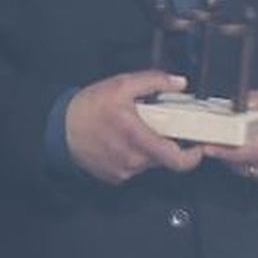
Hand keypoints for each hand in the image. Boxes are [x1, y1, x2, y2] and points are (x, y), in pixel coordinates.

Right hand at [66, 71, 203, 183]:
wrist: (59, 129)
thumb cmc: (88, 108)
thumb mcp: (121, 85)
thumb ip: (153, 81)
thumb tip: (179, 82)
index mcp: (137, 137)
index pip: (176, 159)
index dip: (193, 157)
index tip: (198, 148)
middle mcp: (133, 159)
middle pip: (163, 156)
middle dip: (165, 142)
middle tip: (158, 127)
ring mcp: (123, 170)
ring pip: (148, 161)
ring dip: (147, 147)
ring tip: (132, 129)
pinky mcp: (114, 176)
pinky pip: (133, 166)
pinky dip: (133, 154)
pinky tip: (120, 141)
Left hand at [202, 88, 257, 186]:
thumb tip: (241, 100)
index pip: (250, 150)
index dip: (228, 151)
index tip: (210, 146)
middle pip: (245, 163)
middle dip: (225, 154)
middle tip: (209, 143)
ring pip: (248, 171)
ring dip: (233, 161)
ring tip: (223, 145)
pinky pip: (256, 176)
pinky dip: (245, 166)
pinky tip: (240, 153)